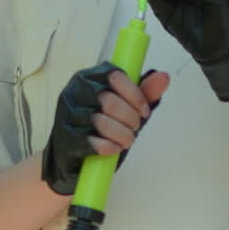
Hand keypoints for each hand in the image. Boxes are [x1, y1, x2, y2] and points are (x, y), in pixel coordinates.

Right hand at [41, 63, 168, 194]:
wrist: (71, 152)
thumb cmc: (100, 124)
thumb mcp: (125, 105)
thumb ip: (144, 92)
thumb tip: (164, 77)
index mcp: (89, 77)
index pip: (115, 77)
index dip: (135, 96)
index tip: (145, 111)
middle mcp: (74, 91)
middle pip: (109, 100)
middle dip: (130, 118)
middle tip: (136, 128)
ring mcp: (67, 113)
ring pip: (101, 122)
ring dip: (122, 134)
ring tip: (128, 140)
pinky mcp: (65, 135)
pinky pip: (91, 141)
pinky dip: (109, 147)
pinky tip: (115, 148)